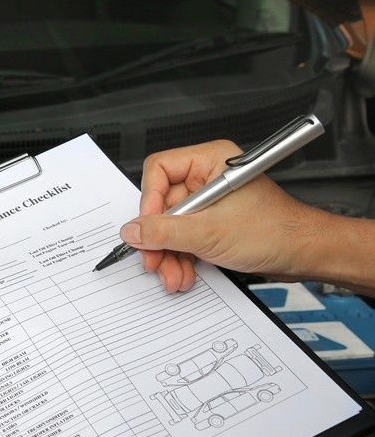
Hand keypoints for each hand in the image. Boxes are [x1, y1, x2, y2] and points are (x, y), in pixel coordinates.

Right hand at [122, 140, 334, 291]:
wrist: (303, 254)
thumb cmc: (275, 231)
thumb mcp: (209, 232)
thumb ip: (165, 231)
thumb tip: (133, 231)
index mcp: (210, 161)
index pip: (160, 170)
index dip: (149, 201)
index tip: (147, 228)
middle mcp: (208, 178)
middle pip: (162, 204)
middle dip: (158, 239)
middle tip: (154, 260)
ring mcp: (210, 202)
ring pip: (171, 226)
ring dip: (168, 255)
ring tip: (173, 275)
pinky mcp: (212, 223)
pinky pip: (184, 238)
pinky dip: (180, 258)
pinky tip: (183, 274)